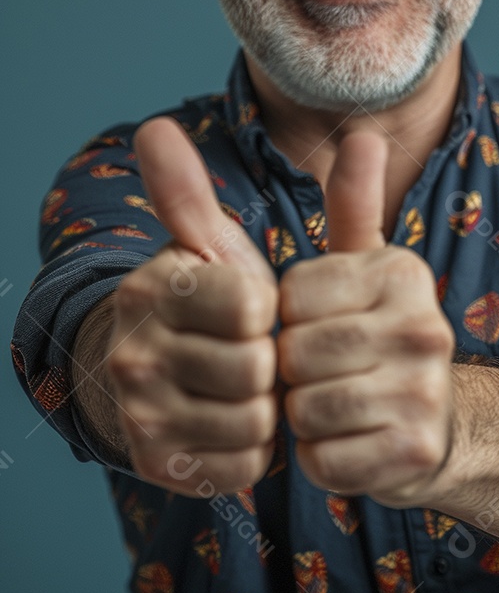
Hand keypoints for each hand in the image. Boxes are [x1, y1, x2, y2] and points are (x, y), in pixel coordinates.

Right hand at [106, 117, 277, 494]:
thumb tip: (154, 127)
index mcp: (152, 290)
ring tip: (247, 388)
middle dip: (270, 362)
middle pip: (256, 369)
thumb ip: (189, 190)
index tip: (254, 309)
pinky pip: (245, 464)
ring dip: (266, 406)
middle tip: (253, 353)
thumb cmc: (204, 302)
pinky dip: (254, 447)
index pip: (254, 307)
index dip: (270, 310)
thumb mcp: (202, 244)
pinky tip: (235, 423)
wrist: (156, 380)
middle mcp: (133, 353)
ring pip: (254, 421)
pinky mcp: (157, 465)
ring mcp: (141, 415)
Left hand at [277, 131, 454, 505]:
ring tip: (334, 403)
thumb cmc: (378, 333)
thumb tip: (363, 133)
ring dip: (304, 416)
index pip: (292, 294)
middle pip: (296, 353)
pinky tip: (349, 441)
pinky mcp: (415, 452)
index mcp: (401, 273)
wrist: (438, 421)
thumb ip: (353, 202)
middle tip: (321, 372)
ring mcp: (425, 392)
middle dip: (292, 370)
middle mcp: (424, 327)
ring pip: (306, 408)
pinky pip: (323, 460)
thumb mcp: (366, 266)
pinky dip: (322, 459)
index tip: (314, 324)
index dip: (286, 317)